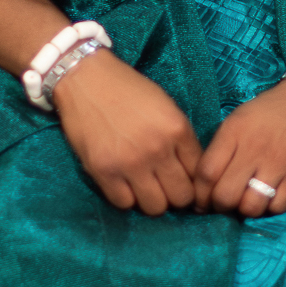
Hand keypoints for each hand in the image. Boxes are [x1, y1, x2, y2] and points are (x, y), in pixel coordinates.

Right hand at [52, 49, 201, 215]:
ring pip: (155, 207)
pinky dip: (126, 197)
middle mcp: (158, 149)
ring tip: (144, 186)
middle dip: (176, 195)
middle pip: (181, 197)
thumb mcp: (166, 107)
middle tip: (165, 187)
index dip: (195, 181)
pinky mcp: (103, 171)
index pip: (200, 174)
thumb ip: (180, 139)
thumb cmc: (128, 90)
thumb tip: (191, 172)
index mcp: (177, 129)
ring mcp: (130, 162)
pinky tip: (124, 184)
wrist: (86, 79)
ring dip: (152, 200)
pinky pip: (124, 204)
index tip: (184, 180)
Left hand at [194, 80, 285, 216]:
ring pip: (251, 206)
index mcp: (234, 132)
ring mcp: (279, 163)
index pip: (206, 173)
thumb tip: (205, 185)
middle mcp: (254, 148)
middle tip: (225, 205)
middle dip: (220, 206)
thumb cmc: (268, 113)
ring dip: (246, 209)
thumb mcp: (237, 120)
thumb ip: (220, 149)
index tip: (202, 202)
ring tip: (248, 201)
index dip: (200, 194)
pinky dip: (271, 207)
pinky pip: (278, 206)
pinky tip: (270, 197)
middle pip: (225, 195)